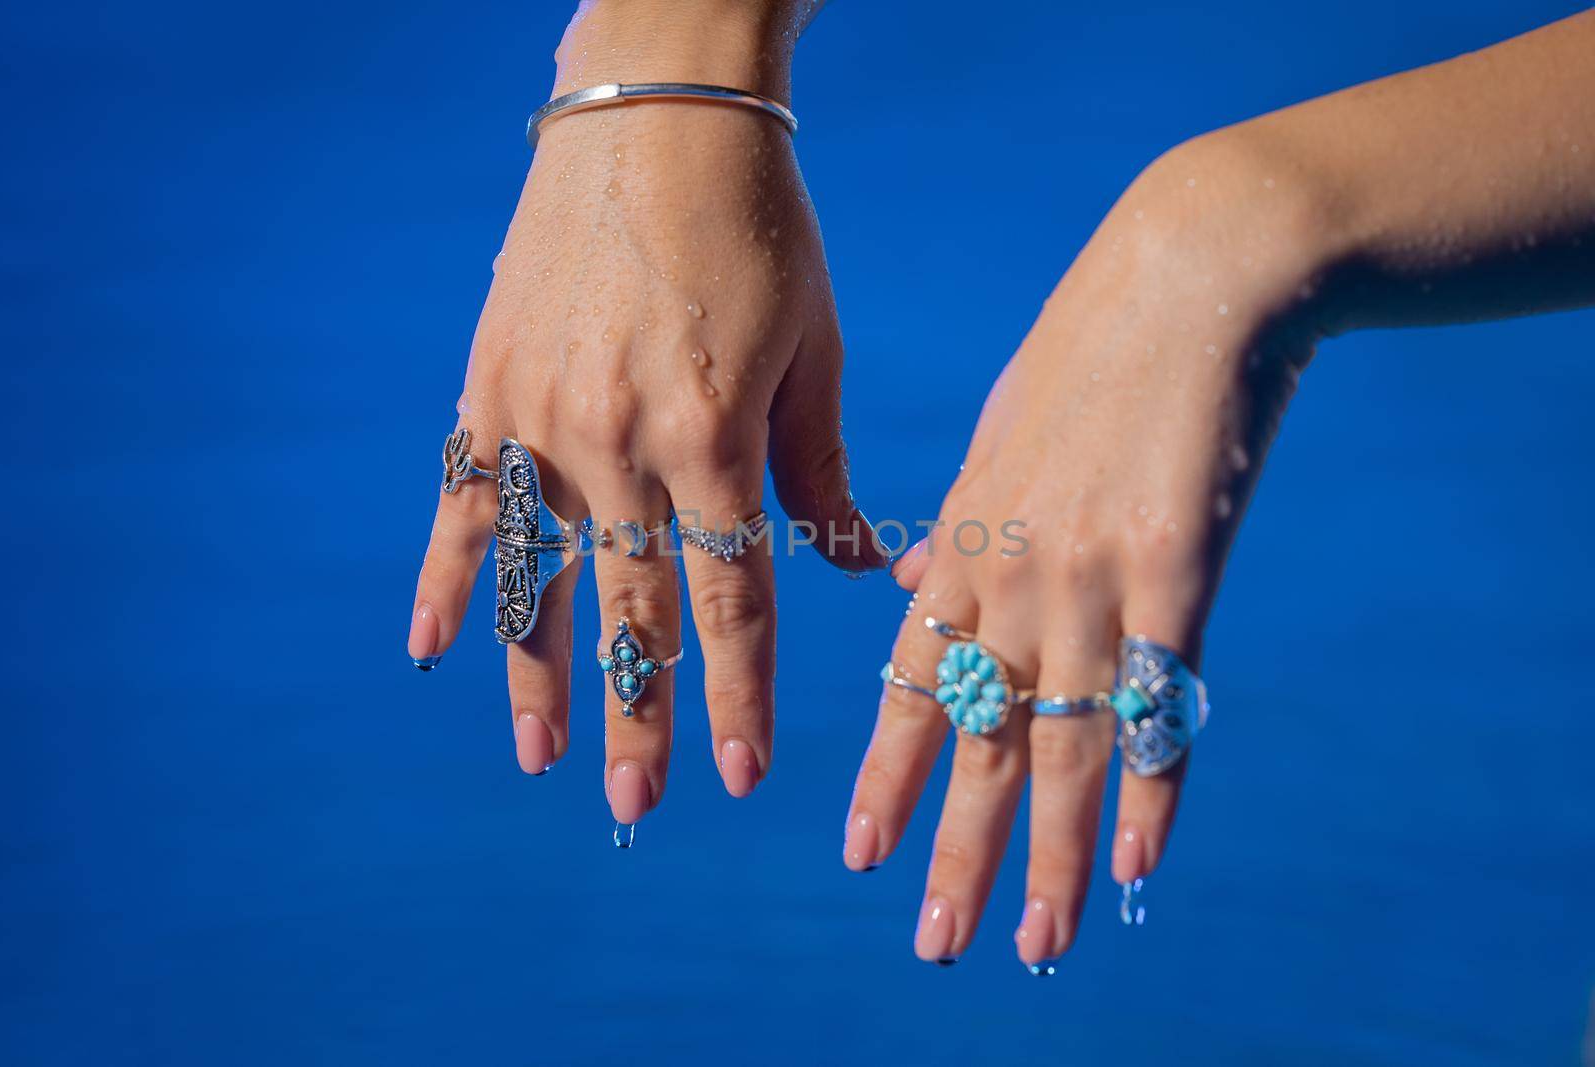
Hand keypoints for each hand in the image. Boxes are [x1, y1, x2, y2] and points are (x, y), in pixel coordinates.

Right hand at [408, 0, 881, 829]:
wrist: (659, 109)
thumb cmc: (762, 227)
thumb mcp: (812, 348)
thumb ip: (818, 468)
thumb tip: (859, 569)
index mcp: (714, 435)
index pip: (731, 601)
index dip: (739, 695)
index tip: (741, 777)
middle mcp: (619, 440)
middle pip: (633, 609)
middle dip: (642, 715)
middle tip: (642, 801)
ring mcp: (541, 416)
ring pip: (542, 575)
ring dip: (541, 675)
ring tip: (542, 761)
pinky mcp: (489, 385)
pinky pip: (464, 502)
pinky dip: (449, 578)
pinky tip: (433, 652)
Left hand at [844, 7, 1594, 966]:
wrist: (1191, 272)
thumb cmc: (1094, 350)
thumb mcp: (999, 435)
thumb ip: (955, 527)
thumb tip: (909, 586)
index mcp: (964, 545)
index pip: (908, 686)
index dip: (888, 773)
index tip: (859, 850)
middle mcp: (1010, 577)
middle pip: (978, 739)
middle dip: (954, 848)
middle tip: (935, 941)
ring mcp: (1087, 577)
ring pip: (1061, 743)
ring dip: (1048, 852)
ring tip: (1037, 939)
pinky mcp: (1173, 567)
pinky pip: (1153, 702)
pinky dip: (1146, 787)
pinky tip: (1135, 861)